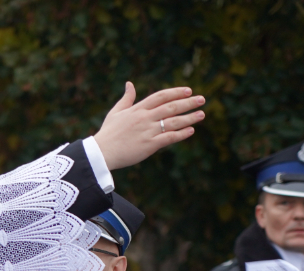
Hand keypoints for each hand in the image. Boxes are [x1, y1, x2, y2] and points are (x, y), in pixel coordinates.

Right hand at [92, 83, 206, 170]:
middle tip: (202, 99)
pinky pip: (169, 138)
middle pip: (171, 107)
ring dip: (189, 117)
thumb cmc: (108, 133)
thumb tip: (130, 84)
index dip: (176, 92)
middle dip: (188, 102)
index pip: (161, 96)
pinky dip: (181, 134)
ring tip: (201, 114)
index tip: (188, 91)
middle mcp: (145, 118)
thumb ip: (126, 98)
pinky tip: (191, 130)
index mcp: (138, 109)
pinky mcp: (149, 145)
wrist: (101, 153)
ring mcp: (148, 131)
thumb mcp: (116, 112)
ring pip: (173, 122)